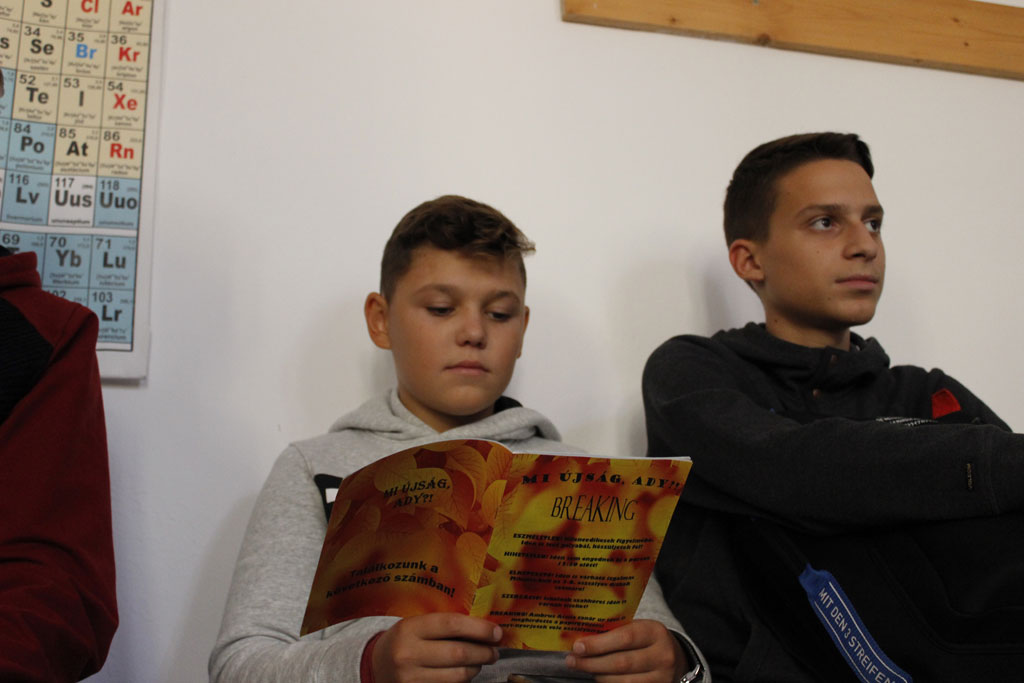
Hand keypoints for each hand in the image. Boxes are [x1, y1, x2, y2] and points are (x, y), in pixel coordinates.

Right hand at [371, 613, 501, 682]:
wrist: (373, 665)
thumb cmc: (403, 641)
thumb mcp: (415, 625)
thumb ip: (443, 625)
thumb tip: (484, 628)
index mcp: (409, 628)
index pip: (452, 624)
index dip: (479, 628)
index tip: (496, 632)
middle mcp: (408, 654)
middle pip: (458, 653)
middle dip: (483, 652)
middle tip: (494, 650)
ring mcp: (409, 679)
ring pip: (457, 676)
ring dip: (475, 669)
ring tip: (481, 662)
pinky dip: (462, 681)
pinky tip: (465, 673)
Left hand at [565, 619, 687, 681]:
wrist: (674, 658)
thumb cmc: (646, 640)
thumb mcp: (637, 628)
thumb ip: (615, 632)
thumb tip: (581, 639)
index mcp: (654, 632)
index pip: (624, 638)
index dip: (598, 644)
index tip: (577, 646)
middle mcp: (662, 656)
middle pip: (621, 663)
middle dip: (592, 663)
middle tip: (572, 661)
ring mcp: (662, 677)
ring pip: (623, 682)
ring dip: (599, 676)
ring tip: (584, 669)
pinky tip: (599, 678)